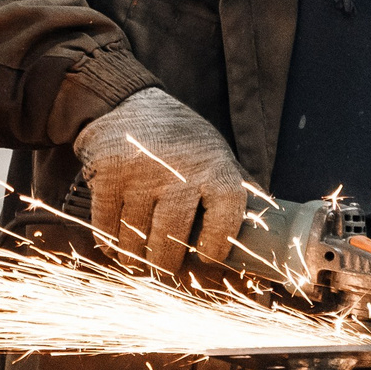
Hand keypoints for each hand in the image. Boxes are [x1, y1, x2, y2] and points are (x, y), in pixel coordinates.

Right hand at [73, 88, 246, 276]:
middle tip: (164, 267)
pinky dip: (109, 243)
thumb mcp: (214, 152)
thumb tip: (265, 223)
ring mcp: (140, 173)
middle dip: (166, 261)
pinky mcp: (107, 175)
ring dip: (134, 255)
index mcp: (214, 166)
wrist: (127, 102)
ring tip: (137, 259)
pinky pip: (106, 226)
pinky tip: (114, 246)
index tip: (207, 257)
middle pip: (172, 237)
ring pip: (135, 237)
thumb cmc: (179, 139)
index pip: (225, 216)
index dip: (217, 243)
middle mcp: (178, 170)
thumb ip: (235, 186)